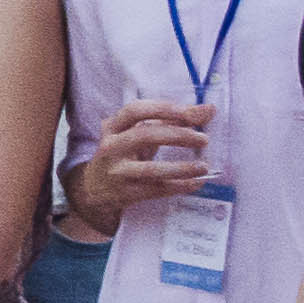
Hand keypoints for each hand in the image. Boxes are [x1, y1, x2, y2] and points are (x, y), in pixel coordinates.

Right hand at [66, 99, 210, 239]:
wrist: (95, 187)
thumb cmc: (125, 153)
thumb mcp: (140, 133)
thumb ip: (172, 120)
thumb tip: (208, 110)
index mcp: (113, 126)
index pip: (135, 110)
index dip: (163, 110)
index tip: (191, 114)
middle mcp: (112, 147)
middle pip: (145, 136)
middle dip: (178, 136)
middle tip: (204, 139)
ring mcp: (117, 171)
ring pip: (151, 169)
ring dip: (181, 168)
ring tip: (203, 166)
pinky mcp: (126, 193)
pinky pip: (157, 189)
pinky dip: (179, 186)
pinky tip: (196, 182)